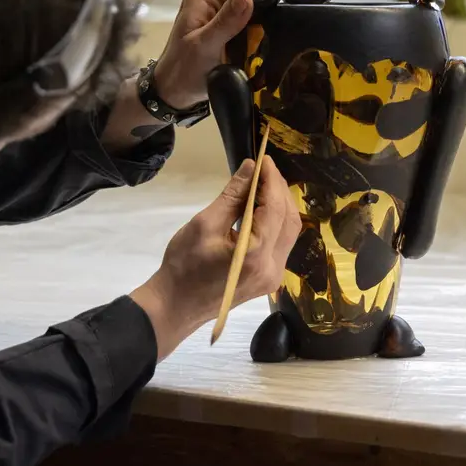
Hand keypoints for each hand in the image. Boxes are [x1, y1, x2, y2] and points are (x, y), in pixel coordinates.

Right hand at [129, 157, 299, 359]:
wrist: (175, 306)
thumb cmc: (183, 265)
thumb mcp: (204, 224)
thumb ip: (232, 196)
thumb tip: (250, 168)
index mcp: (256, 254)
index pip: (275, 208)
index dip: (271, 180)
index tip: (264, 159)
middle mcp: (273, 267)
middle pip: (289, 220)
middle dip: (279, 191)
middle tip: (264, 169)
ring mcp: (274, 276)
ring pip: (289, 232)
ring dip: (280, 206)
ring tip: (264, 184)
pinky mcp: (269, 279)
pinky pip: (281, 244)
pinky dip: (276, 222)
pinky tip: (263, 208)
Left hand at [152, 0, 296, 109]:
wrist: (173, 93)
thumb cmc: (183, 70)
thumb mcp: (204, 46)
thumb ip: (225, 21)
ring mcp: (219, 12)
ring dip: (269, 2)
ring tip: (291, 11)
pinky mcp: (226, 26)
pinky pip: (249, 15)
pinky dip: (265, 18)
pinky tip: (277, 26)